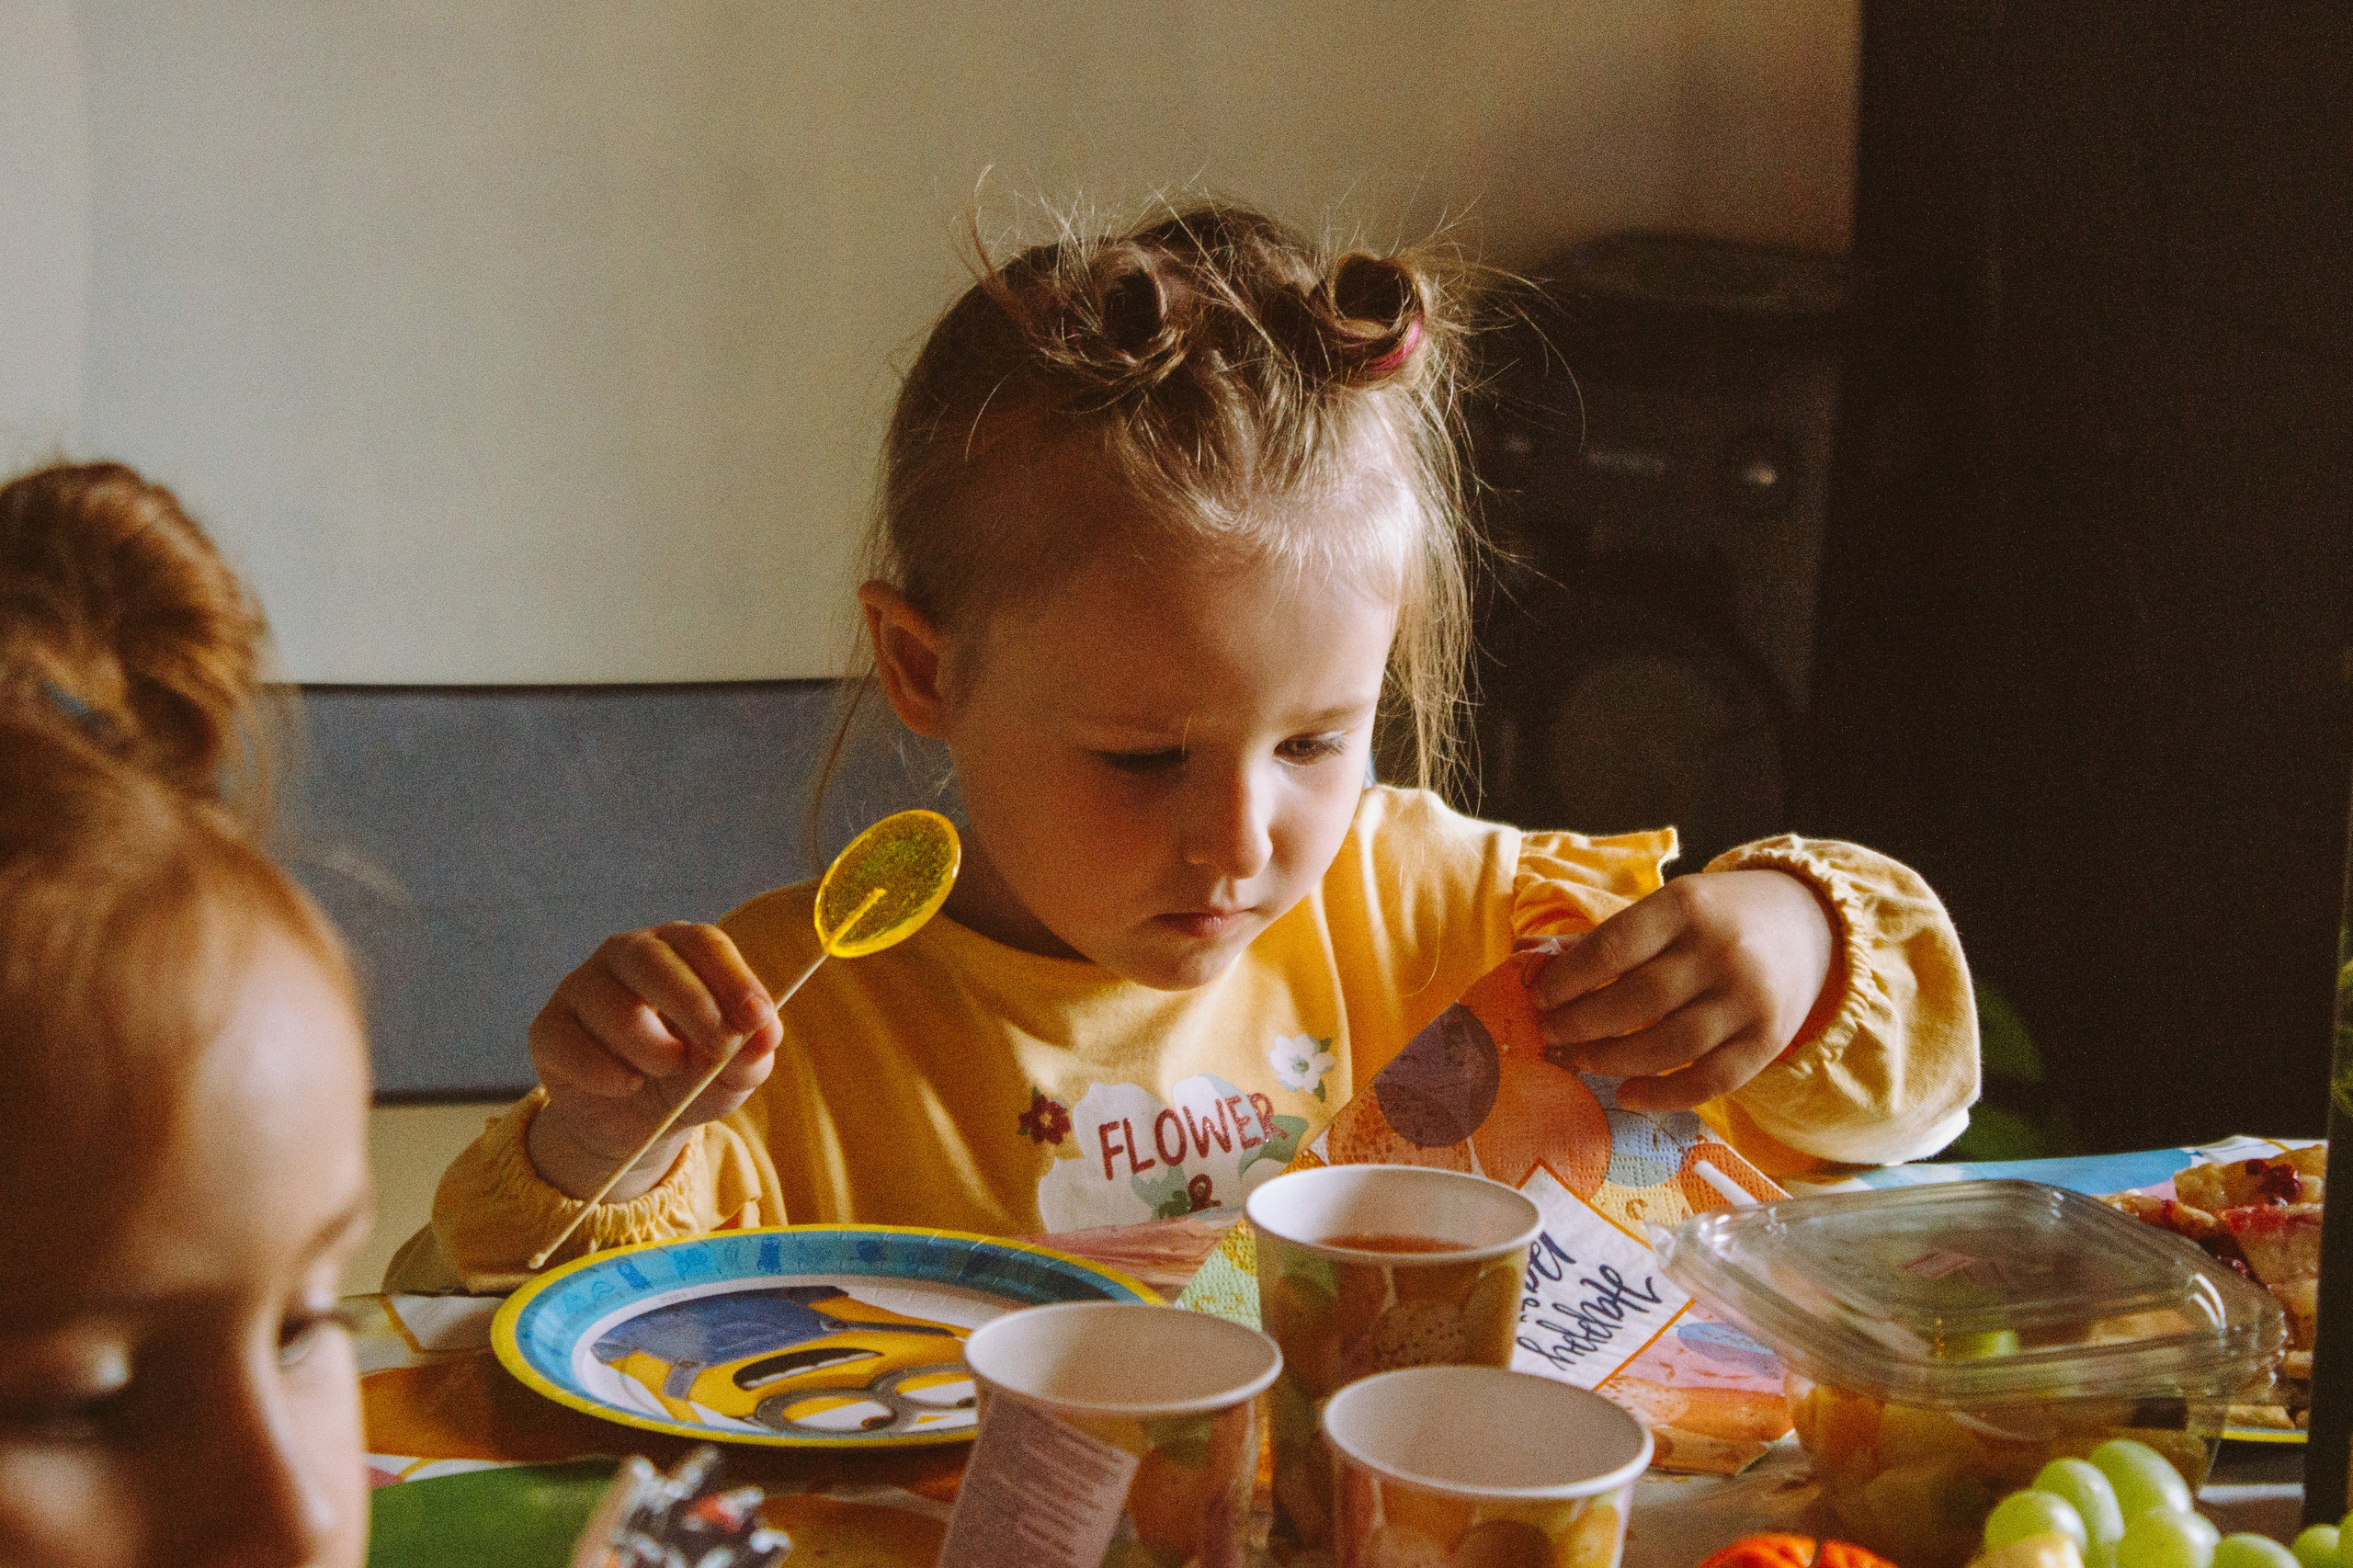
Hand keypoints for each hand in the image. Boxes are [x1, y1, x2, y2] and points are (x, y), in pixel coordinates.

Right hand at [524, 923, 782, 1201]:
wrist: (636, 1124)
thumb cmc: (691, 1079)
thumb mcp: (730, 1075)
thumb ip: (751, 1056)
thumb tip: (765, 1037)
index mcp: (680, 951)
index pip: (704, 943)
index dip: (733, 977)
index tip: (757, 1016)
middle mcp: (627, 956)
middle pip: (653, 960)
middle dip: (692, 1005)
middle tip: (719, 1047)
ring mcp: (581, 987)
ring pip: (611, 1003)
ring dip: (650, 1044)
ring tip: (672, 1070)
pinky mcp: (549, 1028)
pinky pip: (569, 1042)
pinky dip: (604, 1071)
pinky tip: (626, 1085)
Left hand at [1527, 869, 1834, 1112]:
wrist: (1808, 923)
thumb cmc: (1716, 918)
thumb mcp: (1667, 909)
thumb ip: (1604, 939)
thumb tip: (1526, 959)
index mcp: (1686, 905)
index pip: (1613, 948)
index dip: (1567, 980)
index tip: (1537, 999)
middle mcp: (1722, 950)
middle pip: (1638, 1001)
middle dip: (1582, 1024)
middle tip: (1550, 1035)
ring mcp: (1750, 998)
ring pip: (1671, 1045)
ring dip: (1614, 1060)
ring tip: (1582, 1060)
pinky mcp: (1769, 1040)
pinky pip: (1710, 1081)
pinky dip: (1663, 1095)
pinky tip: (1626, 1094)